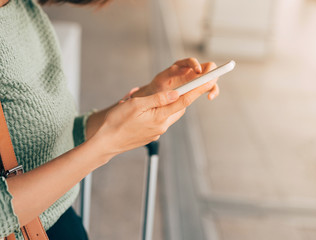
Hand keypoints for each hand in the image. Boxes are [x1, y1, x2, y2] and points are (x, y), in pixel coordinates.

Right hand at [94, 77, 218, 157]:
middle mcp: (162, 126)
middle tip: (194, 82)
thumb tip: (176, 93)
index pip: (184, 100)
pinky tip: (154, 107)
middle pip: (180, 107)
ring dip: (174, 103)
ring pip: (172, 113)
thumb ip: (158, 99)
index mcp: (159, 117)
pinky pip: (163, 119)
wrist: (106, 142)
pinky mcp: (153, 134)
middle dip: (187, 95)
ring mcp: (158, 131)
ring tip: (171, 93)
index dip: (198, 89)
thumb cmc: (117, 121)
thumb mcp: (136, 105)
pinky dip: (164, 111)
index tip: (210, 80)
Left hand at [132, 58, 219, 99]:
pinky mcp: (198, 87)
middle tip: (208, 84)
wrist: (156, 96)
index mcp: (181, 66)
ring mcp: (196, 79)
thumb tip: (183, 69)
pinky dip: (212, 91)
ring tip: (210, 95)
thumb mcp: (161, 78)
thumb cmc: (158, 86)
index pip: (192, 61)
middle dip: (211, 73)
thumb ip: (170, 73)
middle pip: (208, 67)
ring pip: (210, 78)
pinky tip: (209, 97)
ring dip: (213, 84)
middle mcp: (191, 70)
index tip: (198, 72)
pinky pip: (208, 87)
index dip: (196, 65)